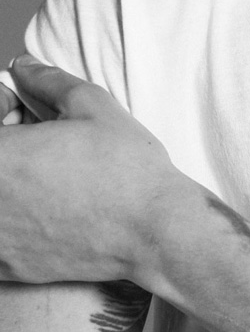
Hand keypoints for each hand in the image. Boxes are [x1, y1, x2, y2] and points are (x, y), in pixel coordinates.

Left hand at [0, 53, 177, 285]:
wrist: (151, 230)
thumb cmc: (125, 167)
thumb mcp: (90, 105)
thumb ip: (46, 81)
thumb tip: (22, 65)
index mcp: (1, 155)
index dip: (3, 108)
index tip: (21, 110)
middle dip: (8, 143)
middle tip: (37, 141)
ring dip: (11, 180)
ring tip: (44, 175)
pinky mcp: (6, 266)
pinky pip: (0, 232)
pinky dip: (14, 217)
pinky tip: (47, 207)